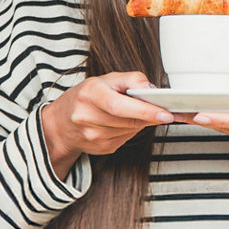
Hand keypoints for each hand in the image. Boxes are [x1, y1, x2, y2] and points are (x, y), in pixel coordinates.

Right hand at [41, 71, 173, 178]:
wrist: (61, 123)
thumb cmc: (85, 97)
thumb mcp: (105, 79)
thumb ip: (130, 79)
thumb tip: (151, 89)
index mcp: (89, 94)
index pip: (120, 105)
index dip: (145, 110)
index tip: (166, 113)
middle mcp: (87, 117)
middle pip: (129, 120)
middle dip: (150, 116)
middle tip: (167, 112)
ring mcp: (93, 136)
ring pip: (131, 130)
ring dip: (141, 122)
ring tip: (137, 111)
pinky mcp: (100, 149)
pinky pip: (126, 139)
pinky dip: (131, 129)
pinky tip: (124, 122)